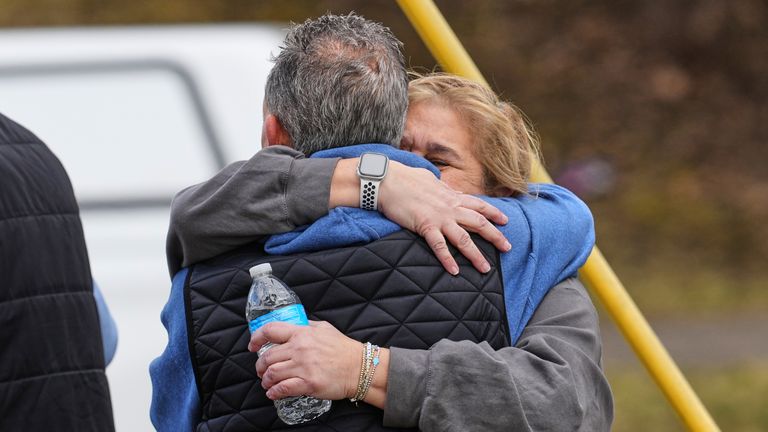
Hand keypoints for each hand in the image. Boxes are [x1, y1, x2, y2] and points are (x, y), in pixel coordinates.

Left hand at [248, 321, 361, 400]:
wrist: (359, 367)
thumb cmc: (343, 348)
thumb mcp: (324, 328)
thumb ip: (306, 326)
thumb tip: (293, 326)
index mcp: (302, 333)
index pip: (270, 331)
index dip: (257, 338)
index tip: (252, 346)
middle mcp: (300, 349)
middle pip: (267, 357)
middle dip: (260, 365)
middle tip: (261, 370)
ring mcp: (303, 367)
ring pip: (272, 374)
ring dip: (266, 380)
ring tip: (267, 382)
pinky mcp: (308, 384)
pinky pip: (282, 389)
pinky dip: (274, 392)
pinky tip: (274, 393)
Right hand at [379, 162, 510, 274]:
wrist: (387, 180)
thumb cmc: (405, 178)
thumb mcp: (430, 180)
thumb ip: (443, 188)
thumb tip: (450, 190)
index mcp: (451, 196)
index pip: (478, 205)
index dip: (494, 213)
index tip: (505, 221)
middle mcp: (449, 207)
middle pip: (478, 223)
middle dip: (495, 236)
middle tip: (507, 248)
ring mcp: (438, 217)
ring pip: (463, 238)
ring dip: (476, 255)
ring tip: (485, 268)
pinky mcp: (425, 225)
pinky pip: (439, 246)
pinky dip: (447, 259)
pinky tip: (454, 271)